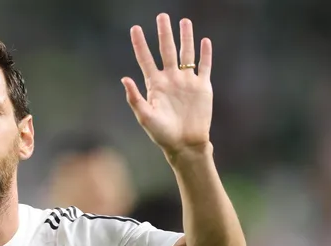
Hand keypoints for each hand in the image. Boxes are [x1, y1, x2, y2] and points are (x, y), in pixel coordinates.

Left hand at [122, 14, 212, 156]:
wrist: (185, 144)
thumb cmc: (162, 133)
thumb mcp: (145, 117)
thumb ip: (135, 98)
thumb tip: (125, 79)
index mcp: (155, 85)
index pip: (145, 59)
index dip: (140, 44)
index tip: (135, 28)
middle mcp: (171, 79)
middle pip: (167, 51)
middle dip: (164, 33)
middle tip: (162, 16)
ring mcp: (187, 82)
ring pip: (186, 54)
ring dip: (186, 38)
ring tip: (184, 22)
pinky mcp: (203, 87)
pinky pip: (204, 67)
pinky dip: (205, 54)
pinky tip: (204, 41)